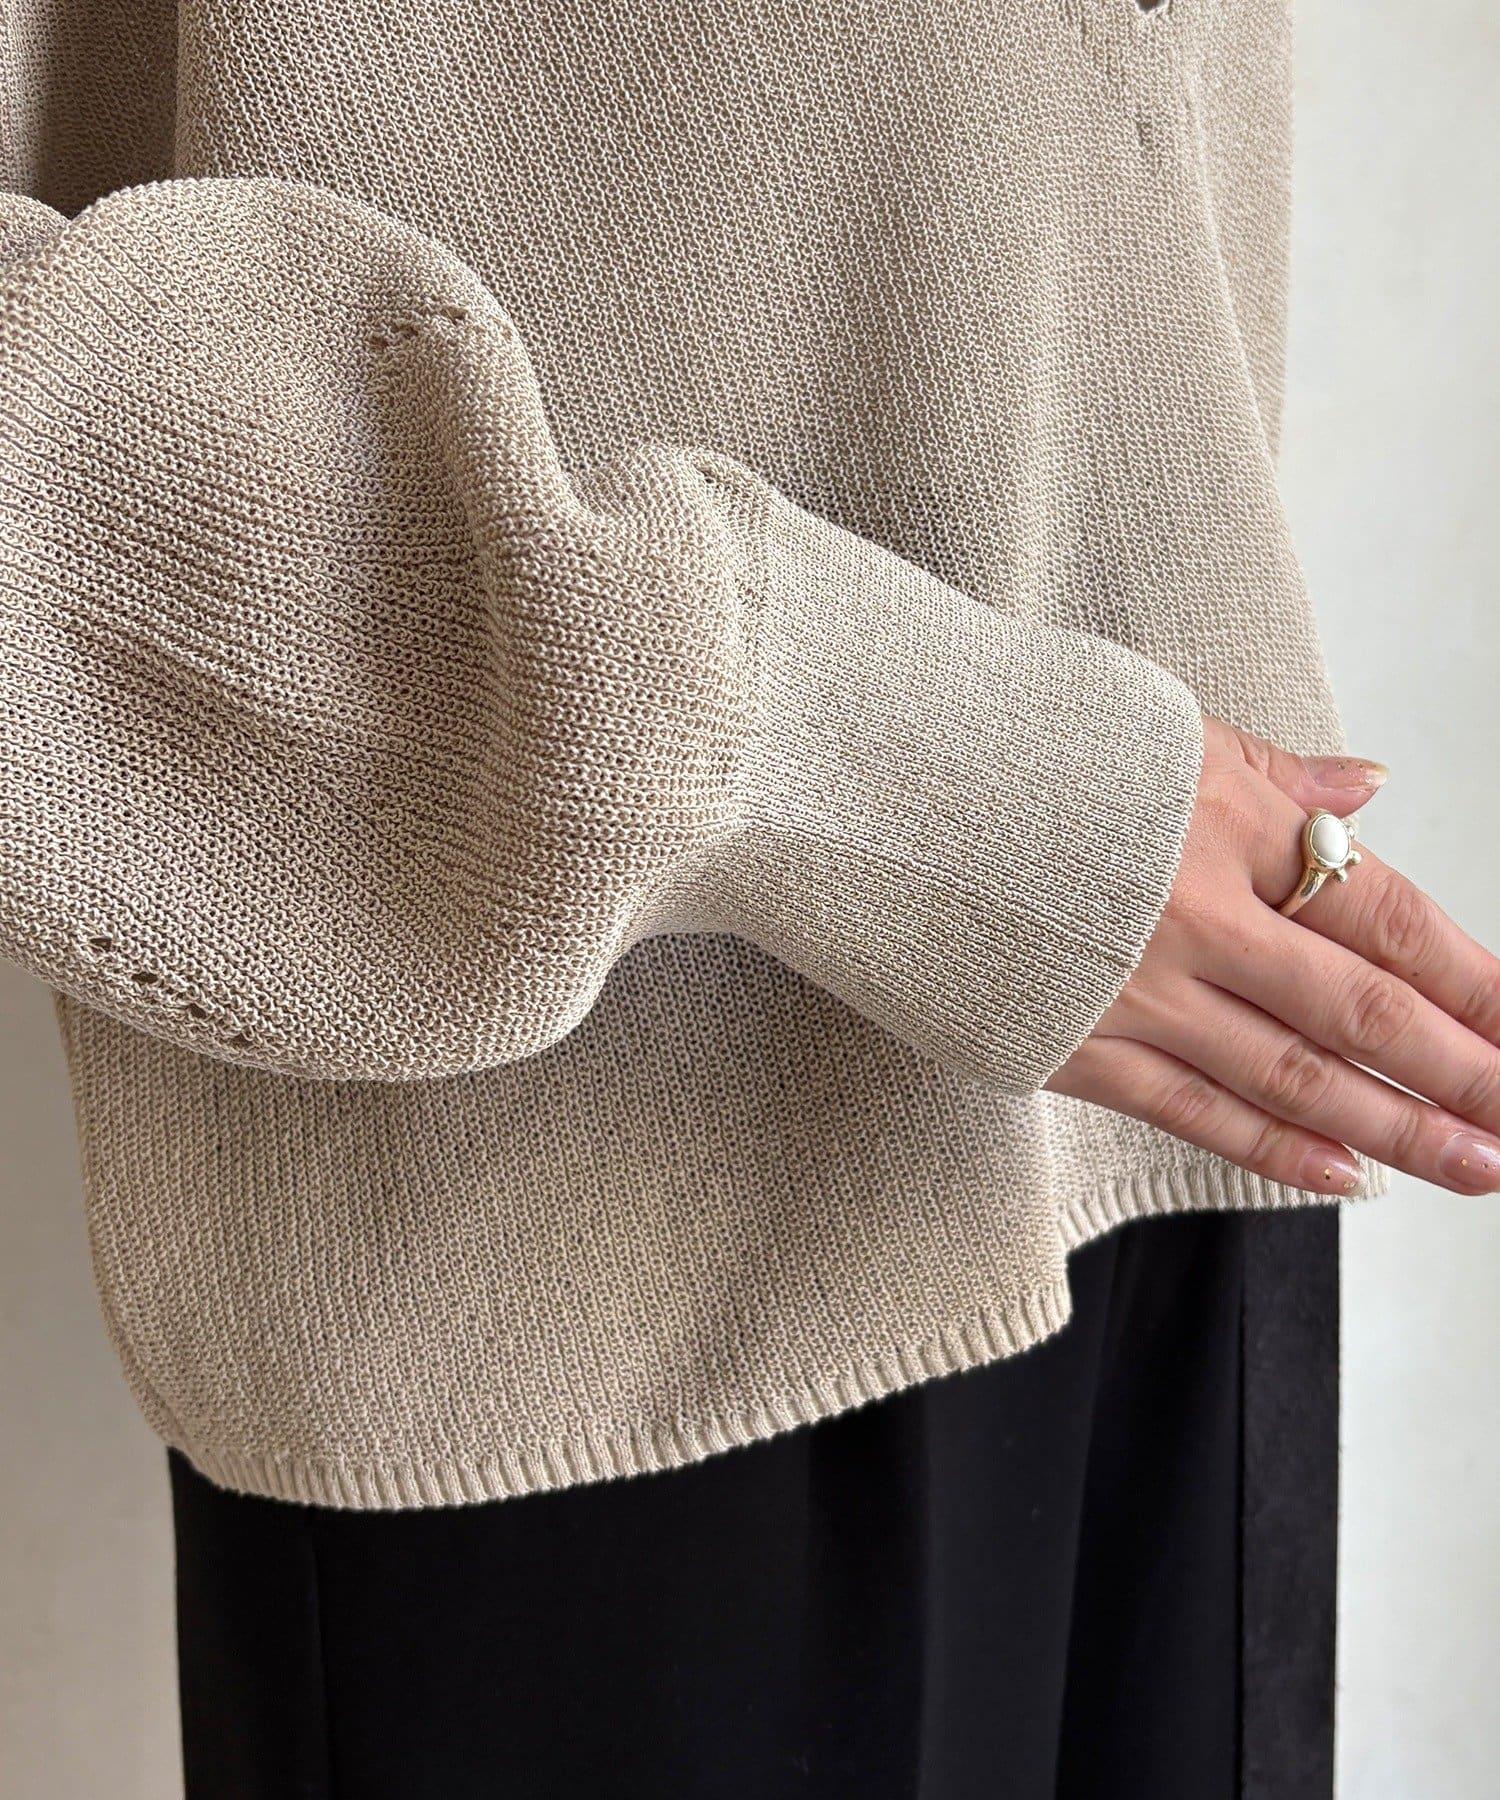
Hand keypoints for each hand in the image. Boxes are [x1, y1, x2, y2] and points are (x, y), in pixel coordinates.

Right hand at [1047, 714, 1499, 1195]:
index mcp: (1231, 825)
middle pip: (1363, 1011)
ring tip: (1472, 1166)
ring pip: (1292, 1076)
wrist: (869, 783)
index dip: (1477, 984)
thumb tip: (1371, 786)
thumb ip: (1276, 773)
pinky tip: (1344, 1179)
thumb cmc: (1015, 745)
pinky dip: (1275, 1148)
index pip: (1390, 919)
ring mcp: (1134, 990)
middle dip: (1462, 1074)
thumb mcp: (1161, 731)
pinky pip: (1193, 1110)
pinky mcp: (1068, 1045)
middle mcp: (1199, 916)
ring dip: (1395, 1129)